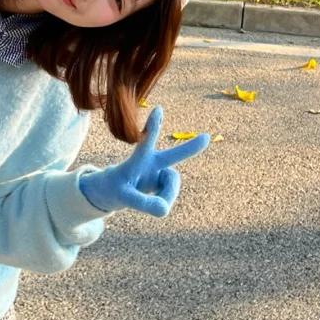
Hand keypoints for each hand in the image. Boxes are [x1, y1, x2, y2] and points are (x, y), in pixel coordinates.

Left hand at [78, 107, 208, 217]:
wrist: (113, 189)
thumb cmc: (114, 188)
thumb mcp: (121, 197)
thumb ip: (142, 204)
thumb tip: (165, 209)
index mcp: (137, 160)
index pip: (144, 143)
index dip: (152, 129)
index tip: (159, 109)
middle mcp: (151, 161)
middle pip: (173, 156)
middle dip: (189, 148)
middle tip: (206, 138)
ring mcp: (160, 170)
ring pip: (172, 185)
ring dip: (165, 195)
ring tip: (150, 198)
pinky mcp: (164, 180)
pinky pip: (171, 192)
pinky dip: (164, 199)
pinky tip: (155, 197)